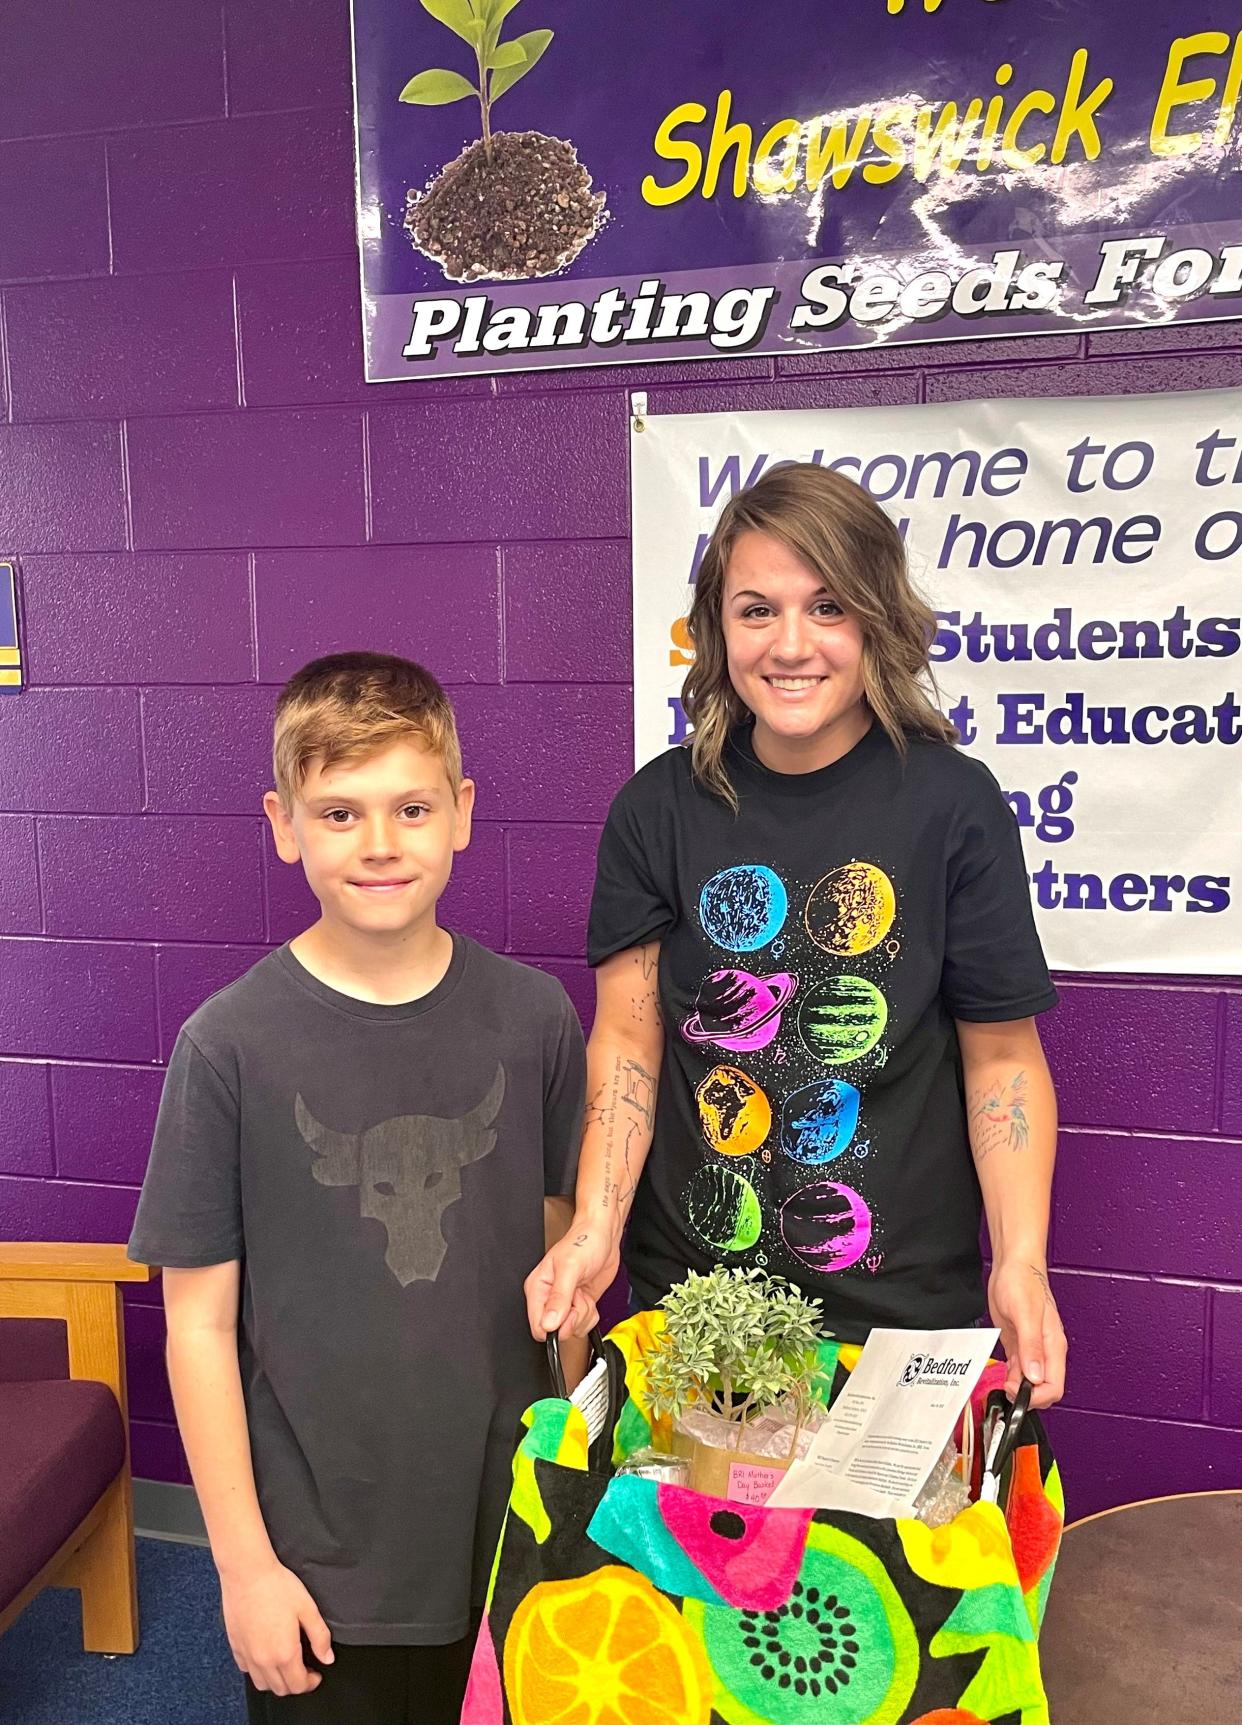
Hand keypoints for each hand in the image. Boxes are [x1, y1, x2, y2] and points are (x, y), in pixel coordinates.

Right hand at [220, 1558, 333, 1695]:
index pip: (298, 1685)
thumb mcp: (308, 1608)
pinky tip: (266, 1654)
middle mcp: (263, 1660)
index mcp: (284, 1653)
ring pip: (262, 1684)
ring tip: (286, 1664)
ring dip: (276, 1681)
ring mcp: (247, 1655)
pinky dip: (258, 1670)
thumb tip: (327, 1658)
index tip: (317, 1673)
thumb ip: (320, 1636)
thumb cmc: (278, 1587)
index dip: (311, 1683)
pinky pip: (247, 1670)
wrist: (247, 1573)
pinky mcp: (235, 1646)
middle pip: (280, 1689)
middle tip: (305, 1669)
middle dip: (296, 1684)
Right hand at [525, 1221, 617, 1339]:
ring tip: (582, 1291)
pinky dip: (591, 1315)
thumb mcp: (570, 1267)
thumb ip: (559, 1297)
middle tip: (577, 1296)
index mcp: (537, 1288)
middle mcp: (548, 1299)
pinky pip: (583, 1325)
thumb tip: (548, 1323)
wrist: (604, 1236)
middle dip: (573, 1318)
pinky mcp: (579, 1306)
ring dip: (583, 1314)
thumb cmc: (584, 1242)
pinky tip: (588, 1297)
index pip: (537, 1326)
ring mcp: (565, 1304)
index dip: (555, 1326)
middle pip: (556, 1331)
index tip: (567, 1310)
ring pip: (572, 1330)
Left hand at [987, 1257, 1066, 1409]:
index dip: (1037, 1397)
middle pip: (1044, 1389)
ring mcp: (1032, 1348)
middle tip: (1006, 1389)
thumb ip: (1031, 1346)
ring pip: (1031, 1383)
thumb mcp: (1025, 1314)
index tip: (1017, 1393)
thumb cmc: (1023, 1281)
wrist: (1014, 1265)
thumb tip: (1035, 1376)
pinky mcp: (1019, 1344)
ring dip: (1017, 1389)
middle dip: (1027, 1397)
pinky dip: (1011, 1378)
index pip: (1054, 1386)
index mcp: (1053, 1345)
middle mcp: (1045, 1350)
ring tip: (1001, 1384)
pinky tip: (1002, 1377)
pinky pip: (1019, 1371)